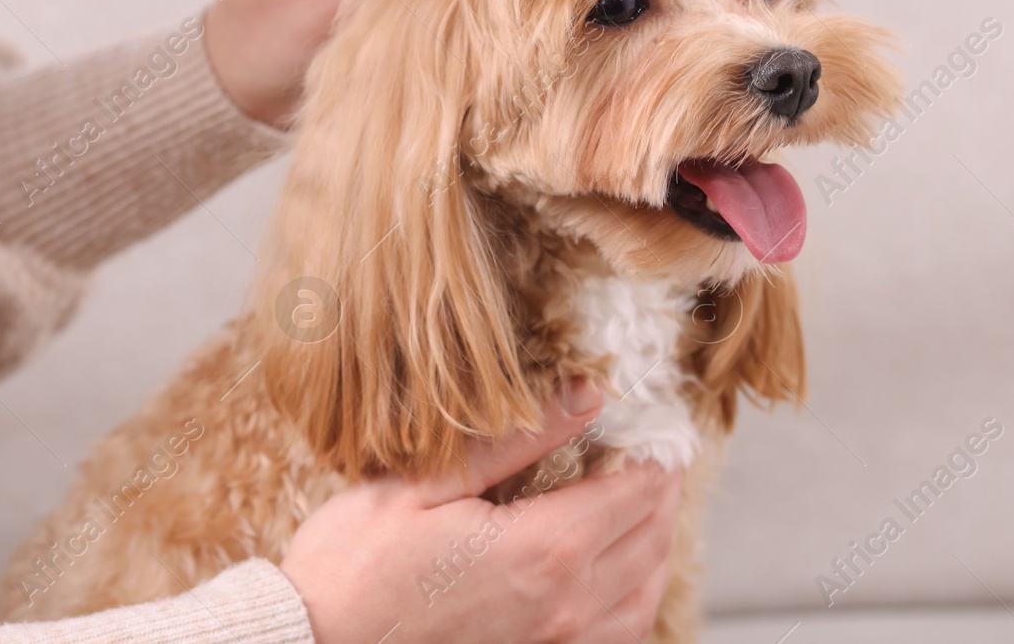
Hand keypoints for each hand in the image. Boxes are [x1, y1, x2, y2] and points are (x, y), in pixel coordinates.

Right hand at [280, 380, 681, 643]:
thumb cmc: (353, 568)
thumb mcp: (425, 484)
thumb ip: (515, 439)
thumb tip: (586, 394)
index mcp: (543, 550)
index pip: (639, 489)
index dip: (653, 448)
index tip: (647, 420)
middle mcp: (566, 607)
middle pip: (652, 539)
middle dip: (659, 489)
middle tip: (649, 451)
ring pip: (644, 594)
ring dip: (653, 544)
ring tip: (640, 506)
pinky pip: (616, 636)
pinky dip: (631, 597)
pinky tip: (612, 574)